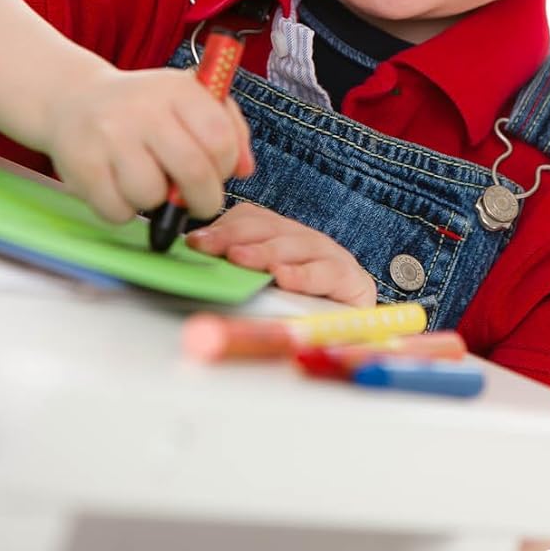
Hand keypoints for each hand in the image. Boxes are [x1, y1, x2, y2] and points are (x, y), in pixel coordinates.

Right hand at [44, 61, 252, 224]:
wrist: (75, 99)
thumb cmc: (146, 108)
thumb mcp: (190, 100)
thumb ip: (229, 129)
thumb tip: (244, 170)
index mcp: (178, 89)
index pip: (220, 138)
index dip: (226, 167)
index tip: (218, 173)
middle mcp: (143, 109)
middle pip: (193, 172)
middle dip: (204, 200)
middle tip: (199, 204)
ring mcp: (109, 137)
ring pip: (151, 196)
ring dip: (157, 203)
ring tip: (149, 184)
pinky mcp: (82, 165)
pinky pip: (117, 211)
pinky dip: (124, 210)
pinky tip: (121, 188)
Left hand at [187, 204, 376, 305]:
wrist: (356, 331)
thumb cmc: (303, 311)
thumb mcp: (263, 289)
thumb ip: (236, 275)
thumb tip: (194, 268)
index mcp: (283, 236)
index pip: (252, 219)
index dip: (223, 228)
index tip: (195, 242)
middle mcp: (305, 240)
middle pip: (269, 229)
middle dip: (234, 236)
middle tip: (207, 247)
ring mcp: (330, 256)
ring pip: (294, 246)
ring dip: (263, 252)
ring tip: (239, 259)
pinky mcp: (351, 279)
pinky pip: (325, 273)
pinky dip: (303, 275)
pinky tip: (283, 278)